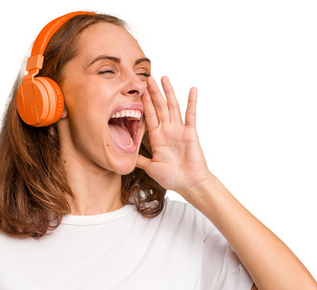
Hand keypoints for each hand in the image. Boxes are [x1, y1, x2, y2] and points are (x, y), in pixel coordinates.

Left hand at [137, 76, 212, 193]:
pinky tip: (192, 90)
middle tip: (148, 78)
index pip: (149, 116)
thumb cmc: (171, 178)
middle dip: (153, 93)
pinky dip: (192, 102)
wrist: (188, 184)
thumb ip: (139, 160)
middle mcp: (167, 131)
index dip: (144, 103)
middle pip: (159, 107)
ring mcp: (179, 130)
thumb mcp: (150, 168)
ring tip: (164, 78)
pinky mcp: (190, 132)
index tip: (138, 91)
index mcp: (157, 137)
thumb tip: (125, 158)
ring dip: (168, 92)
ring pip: (173, 107)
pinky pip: (191, 115)